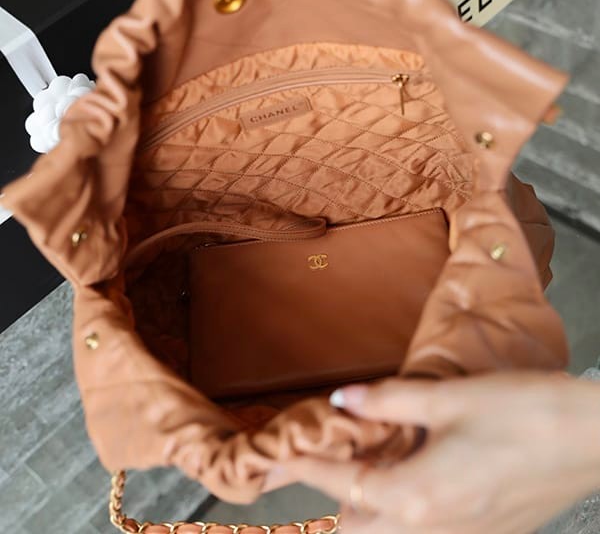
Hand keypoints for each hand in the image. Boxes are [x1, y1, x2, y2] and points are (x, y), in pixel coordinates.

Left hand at [283, 373, 599, 533]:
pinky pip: (426, 533)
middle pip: (361, 526)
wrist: (595, 440)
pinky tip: (413, 472)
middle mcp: (435, 529)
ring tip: (369, 461)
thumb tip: (343, 399)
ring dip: (369, 505)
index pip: (341, 485)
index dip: (304, 469)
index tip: (278, 460)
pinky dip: (403, 510)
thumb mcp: (447, 398)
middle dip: (336, 495)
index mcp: (418, 496)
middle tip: (333, 455)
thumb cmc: (523, 413)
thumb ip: (388, 400)